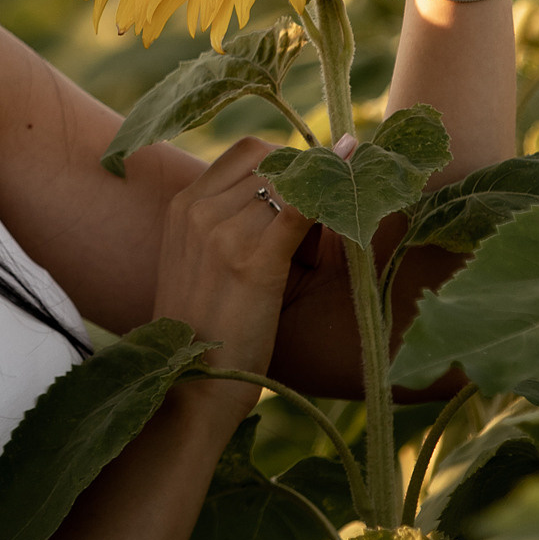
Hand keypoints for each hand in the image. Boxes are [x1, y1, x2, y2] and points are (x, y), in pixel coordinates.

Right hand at [151, 136, 312, 418]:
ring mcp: (223, 233)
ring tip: (335, 236)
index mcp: (184, 206)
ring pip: (293, 186)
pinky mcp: (254, 262)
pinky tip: (354, 199)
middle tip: (333, 214)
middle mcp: (199, 210)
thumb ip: (225, 227)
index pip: (249, 152)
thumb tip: (284, 200)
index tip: (316, 186)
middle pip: (275, 164)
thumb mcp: (199, 266)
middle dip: (310, 182)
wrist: (191, 387)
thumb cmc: (207, 334)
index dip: (290, 162)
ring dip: (322, 201)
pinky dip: (332, 198)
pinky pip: (302, 211)